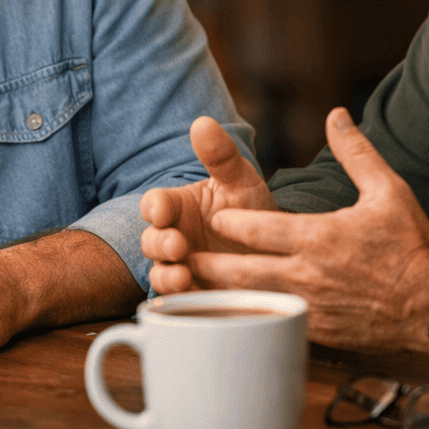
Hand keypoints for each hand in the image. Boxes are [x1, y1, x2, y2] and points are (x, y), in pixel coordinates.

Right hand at [140, 116, 276, 293]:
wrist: (278, 252)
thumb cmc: (251, 211)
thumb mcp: (241, 181)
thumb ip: (221, 156)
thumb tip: (202, 122)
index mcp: (179, 207)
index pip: (154, 204)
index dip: (154, 207)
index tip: (163, 210)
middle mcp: (174, 238)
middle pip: (150, 241)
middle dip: (160, 244)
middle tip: (179, 245)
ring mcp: (182, 269)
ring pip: (158, 275)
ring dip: (165, 276)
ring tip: (182, 276)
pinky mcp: (195, 297)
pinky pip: (179, 306)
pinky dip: (184, 303)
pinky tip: (197, 298)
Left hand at [184, 108, 428, 352]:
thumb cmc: (412, 246)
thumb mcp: (388, 189)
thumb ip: (355, 152)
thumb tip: (336, 114)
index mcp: (319, 236)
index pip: (257, 228)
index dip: (229, 223)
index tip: (212, 217)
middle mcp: (308, 273)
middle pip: (242, 269)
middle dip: (208, 262)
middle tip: (180, 255)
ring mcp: (311, 307)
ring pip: (252, 300)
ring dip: (220, 294)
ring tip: (192, 287)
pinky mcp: (318, 331)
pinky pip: (274, 324)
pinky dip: (250, 319)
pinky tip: (232, 318)